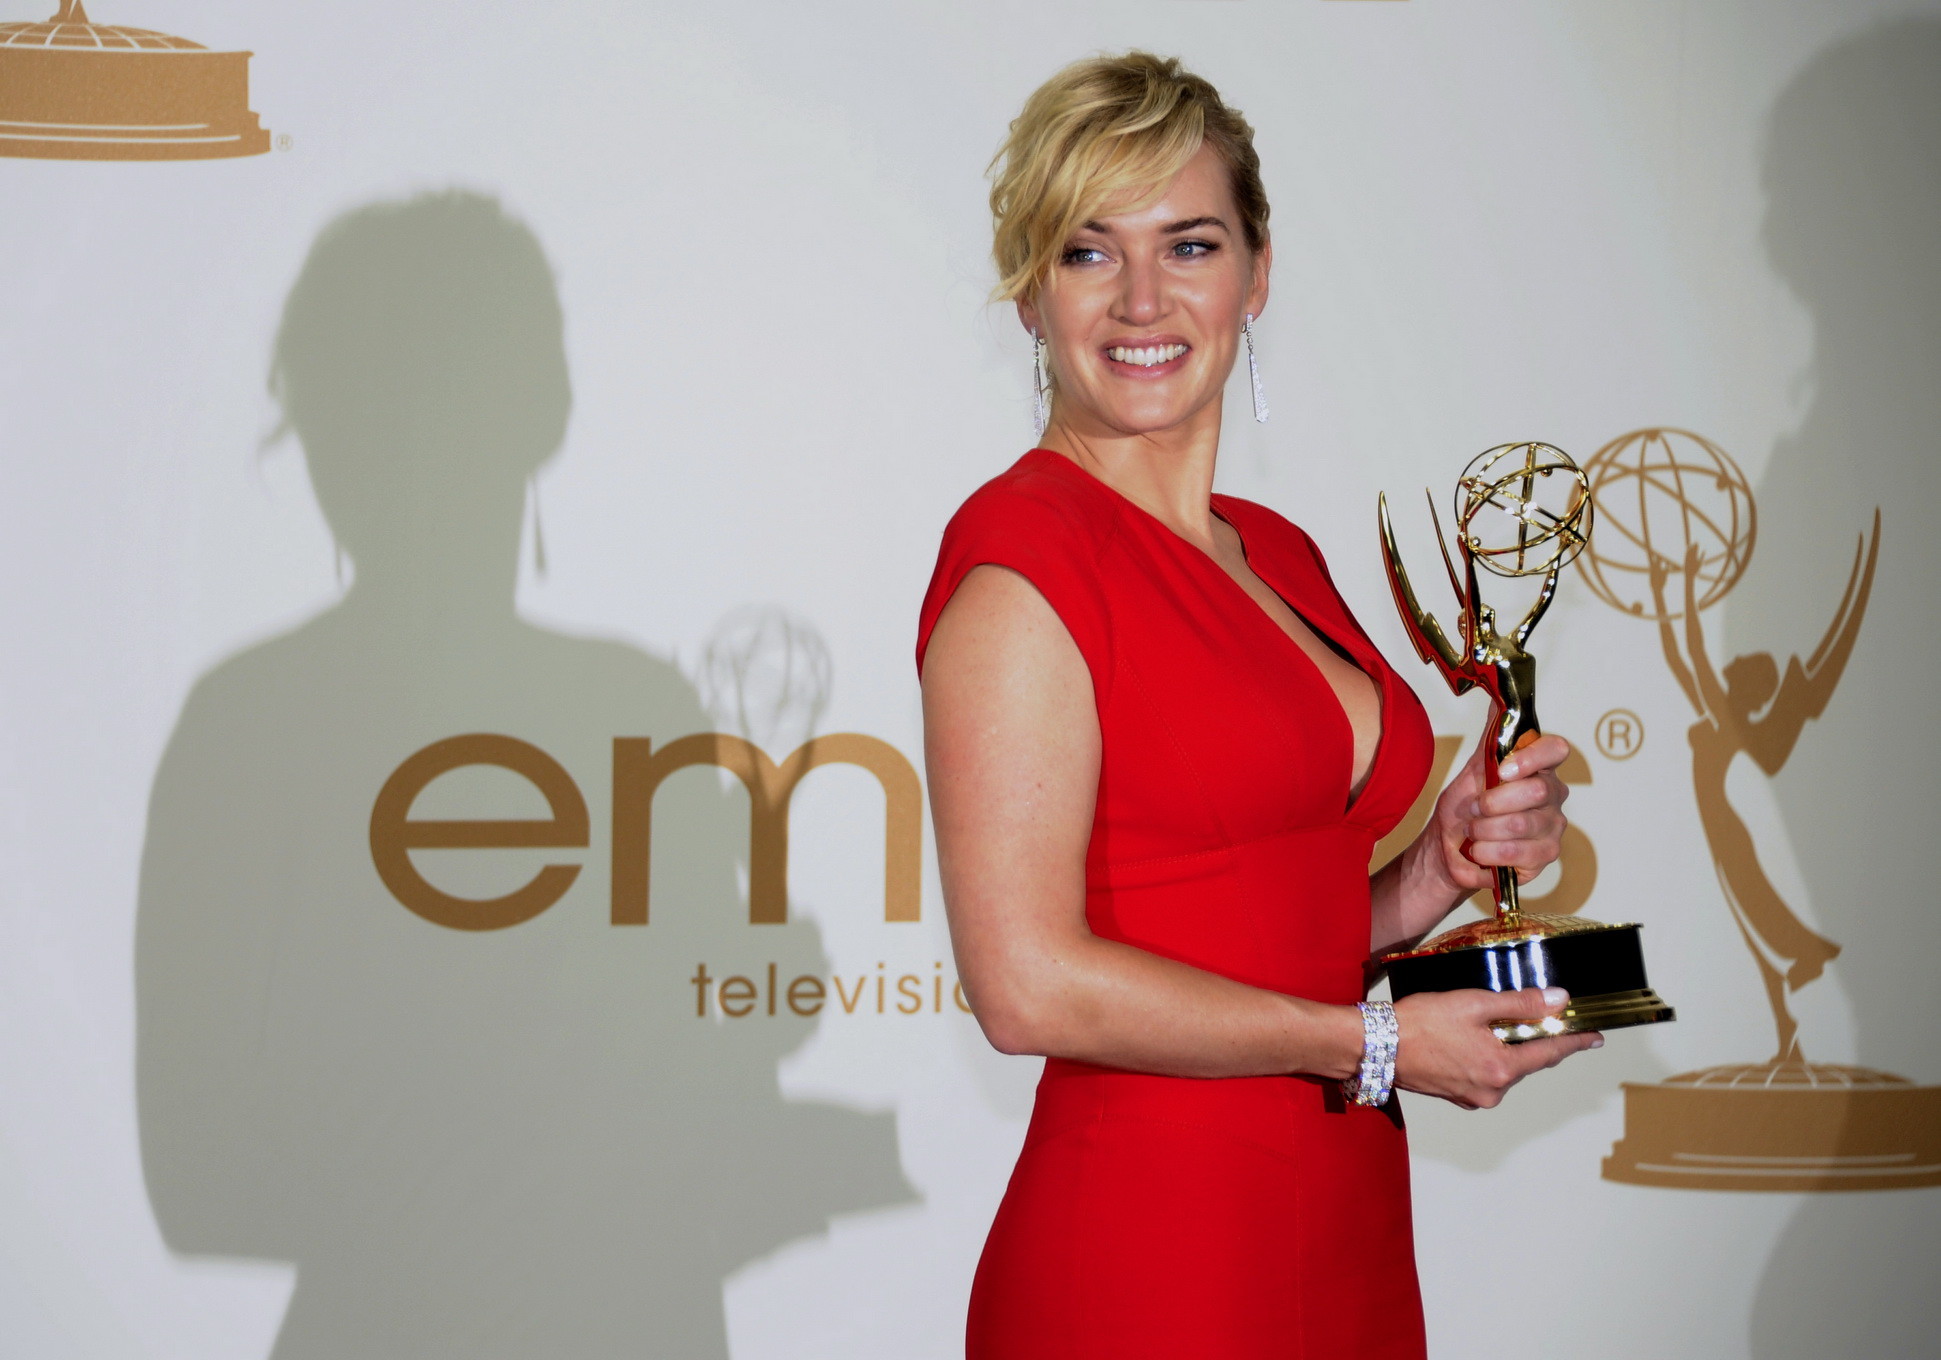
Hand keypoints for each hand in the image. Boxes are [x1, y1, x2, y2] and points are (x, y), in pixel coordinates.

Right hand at [1392, 987, 1601, 1108]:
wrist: (1375, 1045)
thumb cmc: (1420, 1023)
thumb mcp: (1474, 1004)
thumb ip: (1520, 1003)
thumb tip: (1557, 1000)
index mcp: (1502, 1068)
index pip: (1551, 1053)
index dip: (1574, 1041)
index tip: (1595, 1037)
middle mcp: (1492, 1090)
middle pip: (1526, 1061)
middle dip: (1532, 1038)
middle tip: (1534, 1014)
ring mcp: (1473, 1097)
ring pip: (1503, 1068)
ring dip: (1504, 1047)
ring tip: (1484, 1022)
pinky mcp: (1456, 1096)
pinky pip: (1483, 1075)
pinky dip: (1484, 1057)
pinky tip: (1466, 1038)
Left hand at [1422, 734, 1571, 899]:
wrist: (1449, 848)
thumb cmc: (1465, 808)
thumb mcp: (1474, 768)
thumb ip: (1492, 735)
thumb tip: (1499, 696)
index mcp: (1538, 767)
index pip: (1556, 750)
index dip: (1532, 757)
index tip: (1503, 770)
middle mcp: (1552, 795)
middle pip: (1537, 790)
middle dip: (1492, 802)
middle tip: (1472, 808)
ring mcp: (1552, 826)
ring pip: (1522, 824)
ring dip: (1484, 829)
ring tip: (1472, 830)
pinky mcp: (1546, 856)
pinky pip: (1517, 852)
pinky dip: (1487, 852)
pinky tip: (1479, 850)